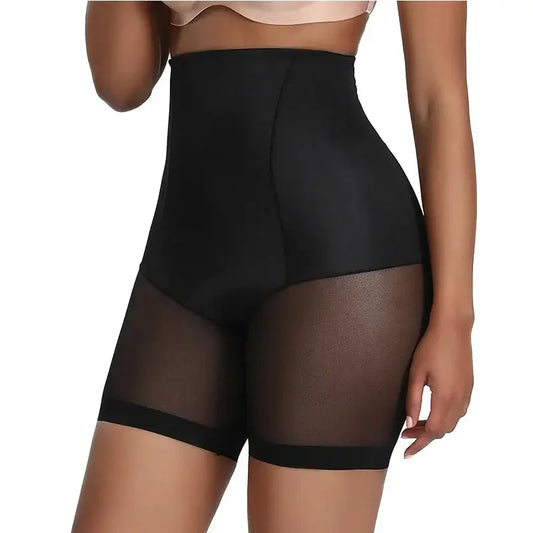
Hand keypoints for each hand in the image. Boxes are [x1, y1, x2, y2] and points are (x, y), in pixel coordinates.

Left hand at [401, 318, 473, 458]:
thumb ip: (413, 400)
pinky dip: (444, 418)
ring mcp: (467, 394)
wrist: (453, 329)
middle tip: (406, 435)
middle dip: (424, 437)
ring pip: (452, 423)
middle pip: (443, 430)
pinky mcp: (468, 388)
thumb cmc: (431, 348)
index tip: (406, 452)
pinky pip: (458, 412)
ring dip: (434, 428)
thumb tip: (409, 422)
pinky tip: (431, 412)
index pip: (432, 431)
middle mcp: (460, 399)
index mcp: (445, 398)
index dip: (418, 443)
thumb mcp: (415, 374)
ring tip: (415, 424)